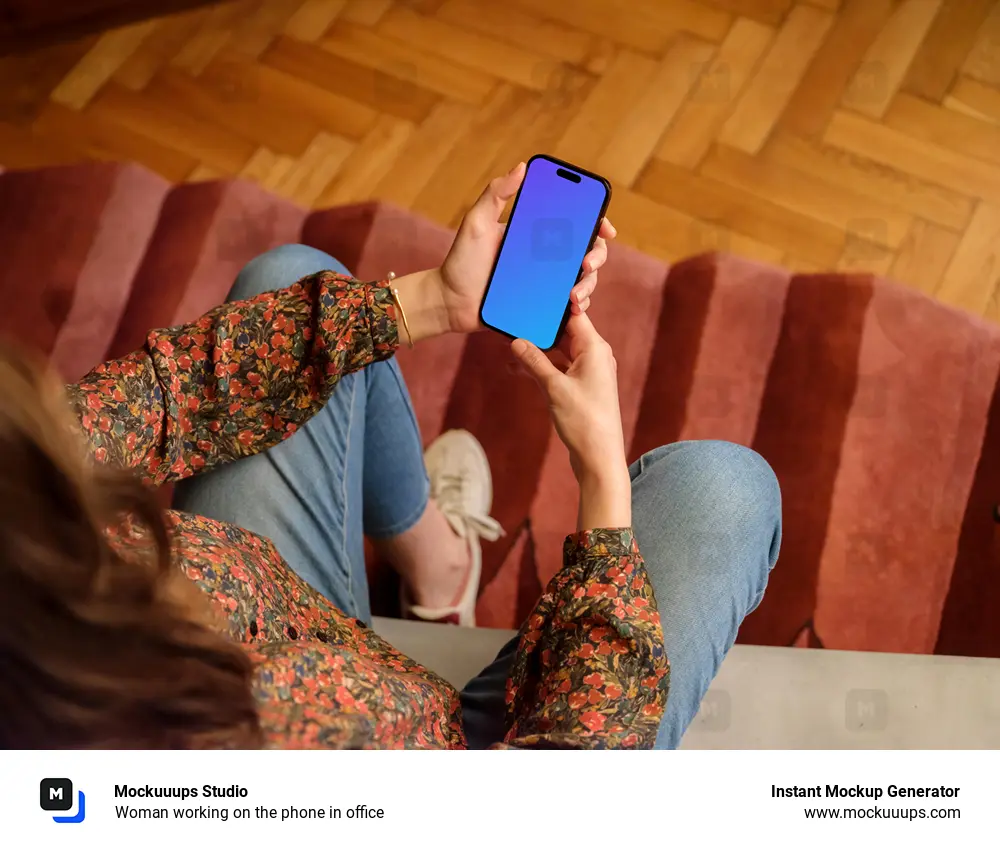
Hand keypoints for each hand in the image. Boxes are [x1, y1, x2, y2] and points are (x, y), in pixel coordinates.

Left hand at [440, 161, 616, 333]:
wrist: (449, 303)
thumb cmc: (461, 261)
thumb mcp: (476, 223)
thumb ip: (496, 194)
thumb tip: (522, 167)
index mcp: (536, 233)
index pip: (574, 223)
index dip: (596, 222)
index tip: (606, 227)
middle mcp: (545, 256)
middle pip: (585, 251)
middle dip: (597, 256)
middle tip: (587, 263)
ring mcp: (545, 282)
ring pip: (582, 280)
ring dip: (588, 285)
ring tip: (575, 294)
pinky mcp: (540, 305)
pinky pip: (566, 306)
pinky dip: (576, 306)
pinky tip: (572, 308)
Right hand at [511, 313, 630, 528]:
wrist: (599, 456)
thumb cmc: (584, 421)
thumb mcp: (554, 388)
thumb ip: (535, 361)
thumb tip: (516, 341)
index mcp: (595, 348)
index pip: (573, 315)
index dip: (553, 305)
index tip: (533, 293)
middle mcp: (595, 355)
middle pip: (565, 331)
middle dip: (540, 327)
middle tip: (514, 318)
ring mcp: (589, 372)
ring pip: (559, 351)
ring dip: (537, 350)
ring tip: (510, 344)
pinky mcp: (581, 387)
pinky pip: (559, 368)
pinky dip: (542, 367)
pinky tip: (519, 366)